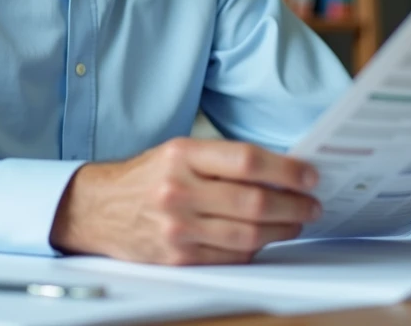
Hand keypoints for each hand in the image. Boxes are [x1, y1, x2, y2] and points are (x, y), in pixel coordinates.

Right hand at [49, 138, 322, 264]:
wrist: (98, 208)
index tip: (309, 176)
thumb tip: (281, 169)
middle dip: (293, 204)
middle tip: (311, 204)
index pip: (246, 160)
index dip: (285, 170)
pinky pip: (231, 257)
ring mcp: (177, 227)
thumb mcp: (178, 152)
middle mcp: (178, 190)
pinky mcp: (178, 256)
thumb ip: (223, 159)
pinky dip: (256, 249)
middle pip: (253, 201)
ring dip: (282, 230)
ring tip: (296, 222)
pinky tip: (265, 239)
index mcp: (182, 156)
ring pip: (248, 234)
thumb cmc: (147, 177)